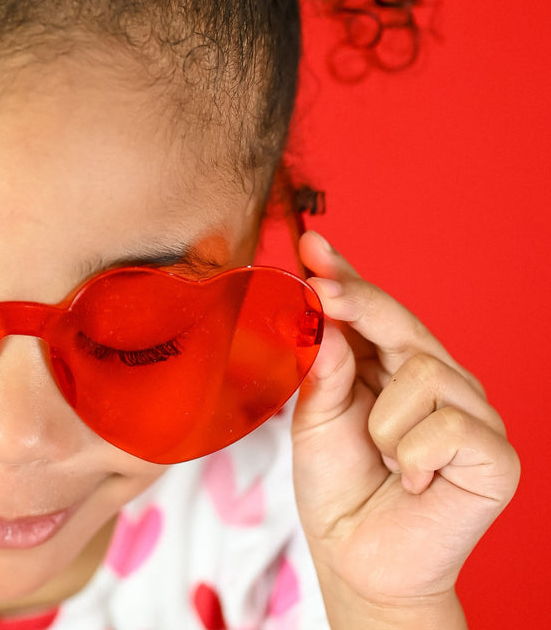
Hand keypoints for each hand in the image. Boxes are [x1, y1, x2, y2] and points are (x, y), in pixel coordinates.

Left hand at [291, 232, 519, 624]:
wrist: (359, 562)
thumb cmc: (339, 486)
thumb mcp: (315, 417)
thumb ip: (323, 367)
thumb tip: (324, 316)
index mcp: (394, 366)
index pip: (373, 310)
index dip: (346, 274)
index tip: (311, 243)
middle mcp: (440, 380)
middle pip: (400, 322)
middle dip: (356, 302)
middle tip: (317, 288)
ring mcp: (472, 414)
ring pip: (420, 371)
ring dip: (382, 422)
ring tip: (383, 459)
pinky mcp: (494, 455)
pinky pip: (444, 425)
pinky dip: (410, 457)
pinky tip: (411, 481)